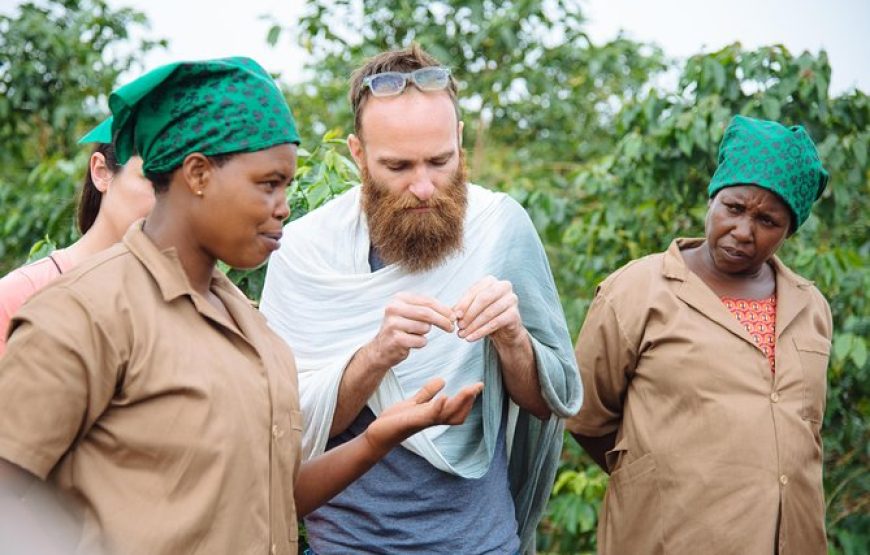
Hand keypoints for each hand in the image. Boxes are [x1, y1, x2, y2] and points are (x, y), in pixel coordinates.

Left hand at [363, 378, 483, 456]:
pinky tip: (445, 396)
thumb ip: (428, 393)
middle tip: (479, 386)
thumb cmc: (396, 421)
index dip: (468, 399)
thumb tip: (443, 380)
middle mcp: (432, 419)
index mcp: (433, 414)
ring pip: (447, 414)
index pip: (457, 409)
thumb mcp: (414, 403)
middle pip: (457, 413)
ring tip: (469, 390)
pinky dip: (438, 406)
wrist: (378, 434)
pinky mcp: (412, 421)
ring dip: (460, 402)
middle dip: (469, 400)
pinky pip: (429, 415)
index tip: (478, 386)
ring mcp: (423, 421)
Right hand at [365, 293, 454, 368]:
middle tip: (451, 327)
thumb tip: (452, 313)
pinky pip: (420, 340)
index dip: (444, 309)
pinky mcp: (396, 339)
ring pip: (424, 327)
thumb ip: (429, 309)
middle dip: (443, 321)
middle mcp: (393, 308)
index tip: (454, 317)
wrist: (382, 348)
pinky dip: (421, 343)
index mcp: (399, 298)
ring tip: (415, 334)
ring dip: (425, 333)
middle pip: (427, 313)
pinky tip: (411, 342)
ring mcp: (393, 324)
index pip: (427, 301)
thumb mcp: (412, 313)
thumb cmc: (402, 329)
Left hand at [453, 275, 523, 343]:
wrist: (504, 329)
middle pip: (483, 299)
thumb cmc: (485, 315)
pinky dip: (481, 332)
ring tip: (463, 334)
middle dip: (469, 313)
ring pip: (489, 312)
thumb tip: (454, 313)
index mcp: (490, 281)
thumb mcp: (472, 309)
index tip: (455, 316)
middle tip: (459, 326)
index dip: (463, 304)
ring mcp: (511, 299)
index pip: (474, 291)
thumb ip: (462, 308)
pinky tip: (471, 338)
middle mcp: (503, 286)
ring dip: (473, 325)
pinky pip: (496, 323)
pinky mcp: (515, 314)